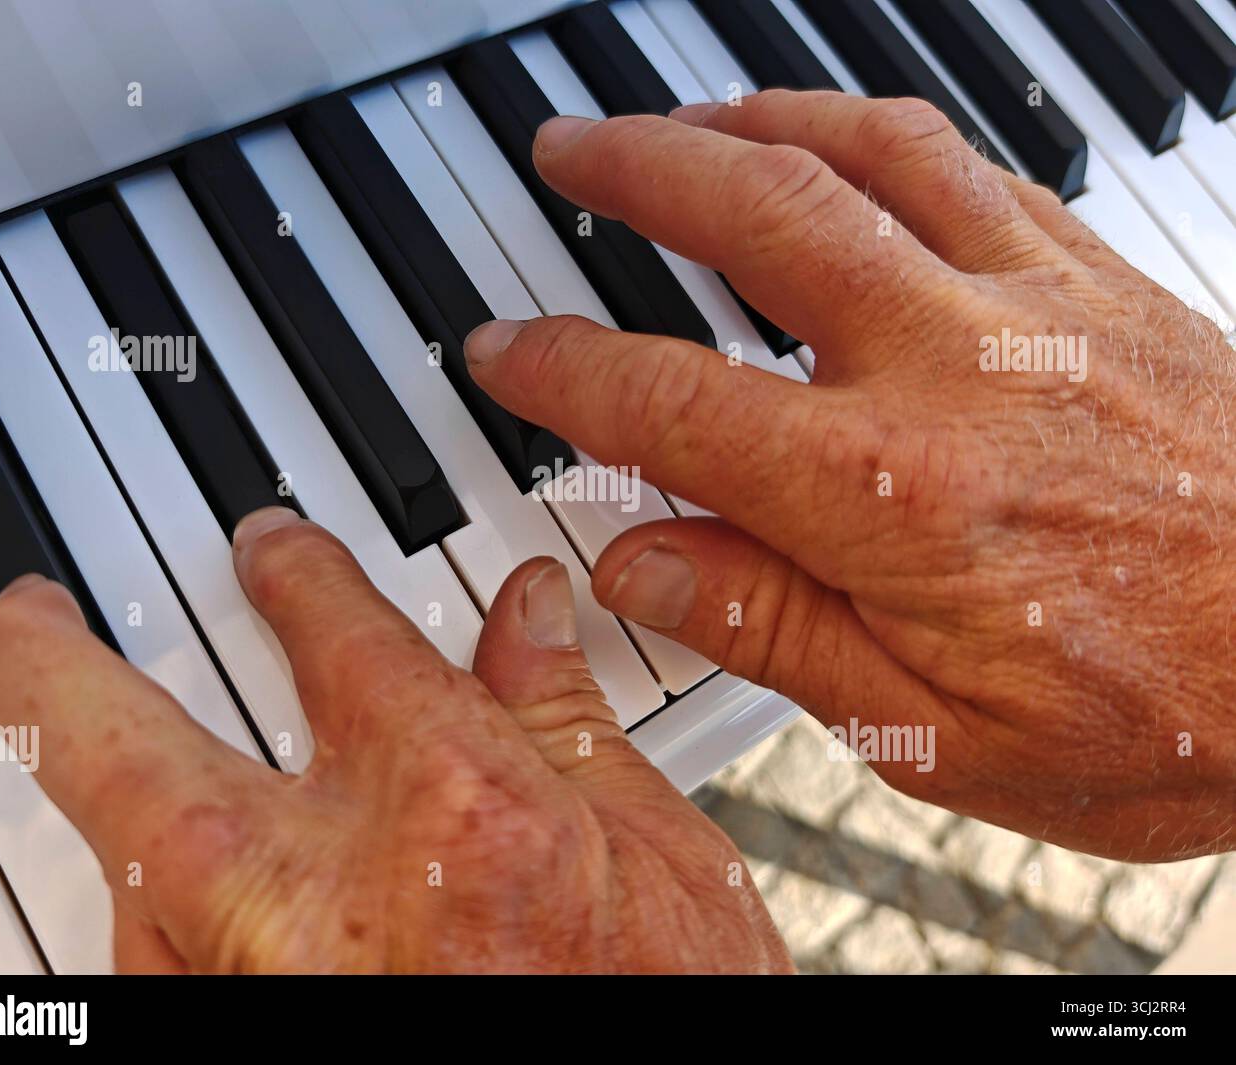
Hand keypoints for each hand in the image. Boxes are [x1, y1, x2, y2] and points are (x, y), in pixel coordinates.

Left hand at [0, 511, 789, 972]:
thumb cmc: (669, 1020)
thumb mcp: (661, 858)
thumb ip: (568, 722)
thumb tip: (530, 614)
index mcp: (455, 809)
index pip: (331, 632)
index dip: (298, 571)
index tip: (280, 557)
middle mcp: (323, 903)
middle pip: (119, 744)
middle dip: (48, 659)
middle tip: (33, 623)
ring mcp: (263, 995)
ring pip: (124, 883)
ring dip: (128, 815)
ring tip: (146, 773)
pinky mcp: (245, 1049)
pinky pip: (161, 976)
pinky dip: (173, 926)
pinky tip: (215, 912)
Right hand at [464, 91, 1235, 861]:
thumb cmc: (1174, 718)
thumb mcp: (938, 736)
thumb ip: (773, 630)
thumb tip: (639, 564)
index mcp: (890, 498)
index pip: (670, 401)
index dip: (563, 368)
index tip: (508, 351)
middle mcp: (953, 370)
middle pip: (754, 219)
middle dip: (635, 172)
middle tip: (566, 153)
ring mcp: (1032, 307)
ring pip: (860, 155)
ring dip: (748, 121)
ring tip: (678, 122)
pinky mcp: (1098, 284)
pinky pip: (968, 162)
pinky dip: (875, 130)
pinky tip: (835, 140)